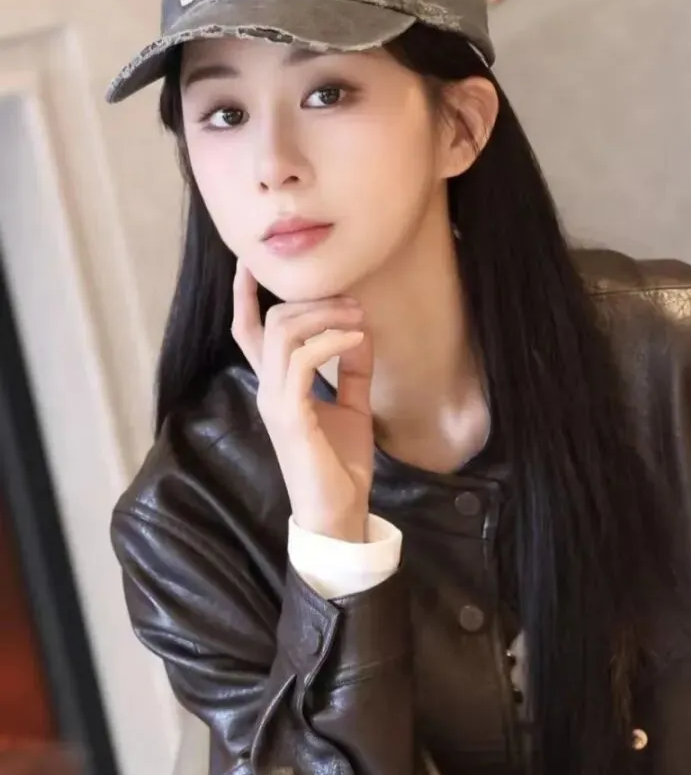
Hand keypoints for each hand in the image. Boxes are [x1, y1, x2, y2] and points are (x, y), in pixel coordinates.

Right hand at [230, 262, 374, 541]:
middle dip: (310, 301)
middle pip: (270, 322)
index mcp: (278, 388)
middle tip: (352, 300)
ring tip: (359, 318)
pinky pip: (301, 361)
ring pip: (281, 334)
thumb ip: (354, 370)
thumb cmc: (341, 467)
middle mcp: (268, 390)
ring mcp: (275, 402)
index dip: (245, 294)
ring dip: (324, 316)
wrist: (339, 514)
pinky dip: (331, 342)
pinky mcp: (290, 416)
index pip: (248, 332)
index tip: (252, 261)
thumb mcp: (354, 408)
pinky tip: (357, 340)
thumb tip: (361, 331)